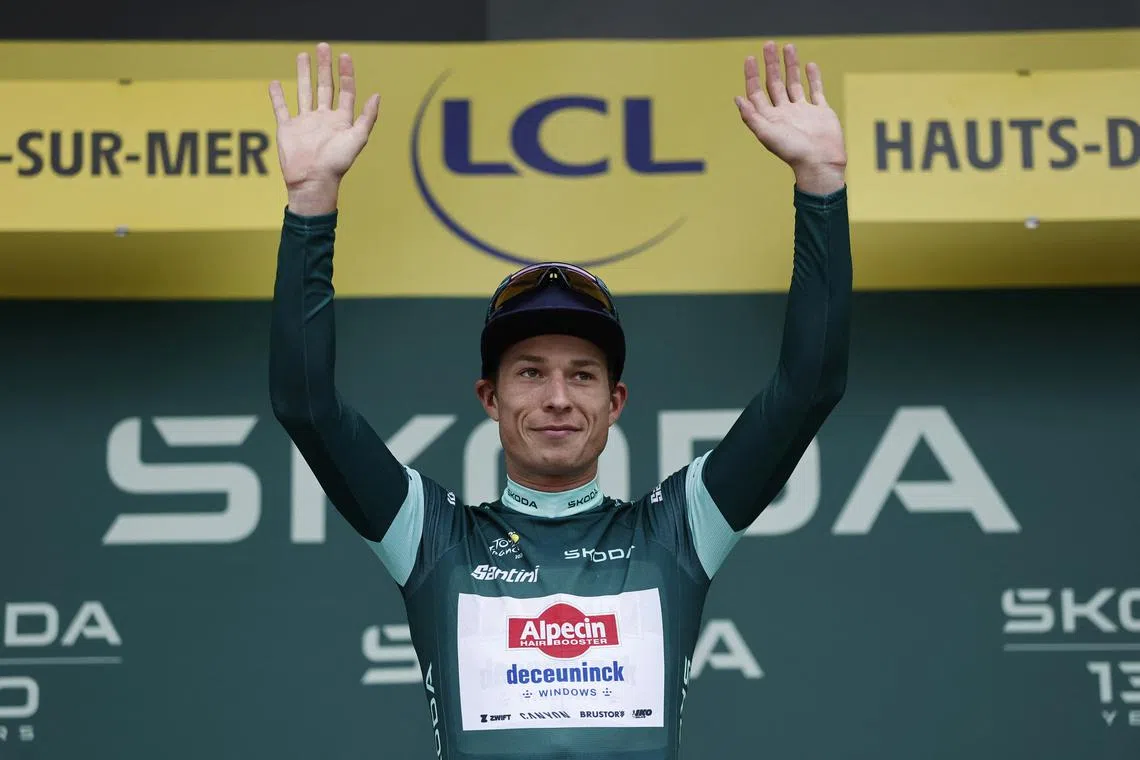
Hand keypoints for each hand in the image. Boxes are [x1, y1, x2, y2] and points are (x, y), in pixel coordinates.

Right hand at [268, 42, 380, 214]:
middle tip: (323, 46)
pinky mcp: (287, 129)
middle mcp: (323, 118)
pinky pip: (281, 108)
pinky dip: (277, 96)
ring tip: (302, 55)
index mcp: (341, 120)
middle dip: (324, 67)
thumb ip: (367, 117)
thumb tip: (377, 95)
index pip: (345, 91)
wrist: (313, 181)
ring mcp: (305, 123)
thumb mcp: (358, 138)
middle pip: (324, 86)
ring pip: (304, 92)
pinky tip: (275, 83)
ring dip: (303, 74)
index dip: (346, 74)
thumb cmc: (337, 163)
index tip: (344, 56)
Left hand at [735, 42, 845, 194]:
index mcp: (771, 118)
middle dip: (771, 64)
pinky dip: (813, 78)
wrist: (820, 163)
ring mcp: (803, 112)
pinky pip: (816, 91)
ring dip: (791, 66)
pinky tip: (810, 65)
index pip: (757, 92)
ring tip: (788, 47)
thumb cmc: (792, 151)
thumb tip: (737, 98)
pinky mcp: (821, 112)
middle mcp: (785, 113)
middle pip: (774, 84)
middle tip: (768, 45)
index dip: (752, 75)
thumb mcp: (767, 133)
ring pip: (794, 84)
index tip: (750, 58)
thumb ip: (752, 116)